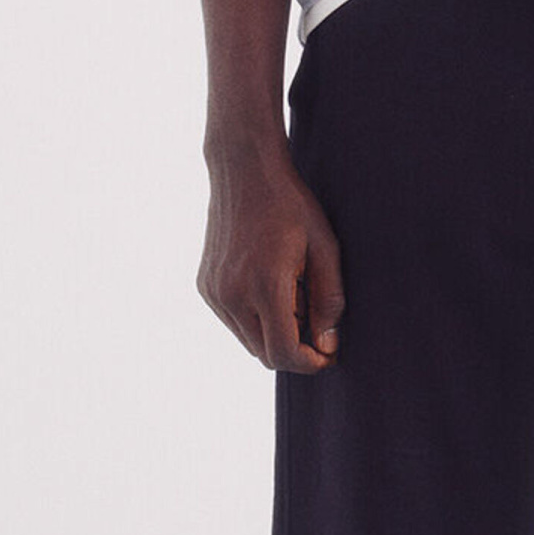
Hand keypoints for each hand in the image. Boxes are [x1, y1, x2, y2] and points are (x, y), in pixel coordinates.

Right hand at [198, 142, 344, 372]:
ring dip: (274, 333)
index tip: (328, 354)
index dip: (309, 363)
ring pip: (248, 341)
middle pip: (265, 354)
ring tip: (294, 294)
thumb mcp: (324, 248)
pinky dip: (255, 318)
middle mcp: (232, 294)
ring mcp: (213, 291)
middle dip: (294, 348)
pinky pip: (233, 321)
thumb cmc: (292, 206)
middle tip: (316, 323)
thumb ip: (329, 301)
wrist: (244, 171)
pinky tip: (269, 284)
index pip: (283, 354)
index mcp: (265, 285)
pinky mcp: (205, 286)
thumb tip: (327, 346)